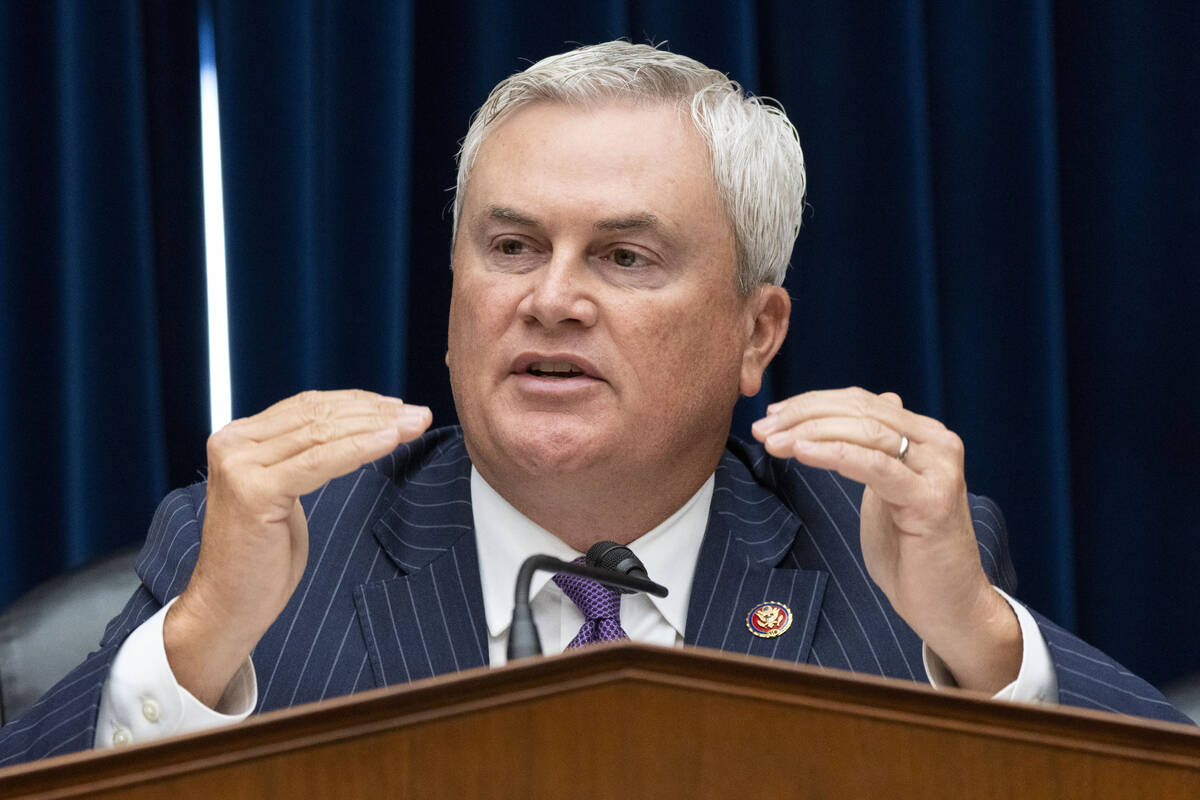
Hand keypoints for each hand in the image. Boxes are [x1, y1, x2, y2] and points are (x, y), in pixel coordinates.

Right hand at [165, 390, 431, 706]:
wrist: (227, 606)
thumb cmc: (261, 556)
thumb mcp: (283, 493)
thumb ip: (299, 457)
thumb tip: (348, 429)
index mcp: (238, 438)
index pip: (307, 406)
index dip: (357, 402)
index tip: (398, 406)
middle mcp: (233, 443)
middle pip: (318, 416)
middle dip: (375, 412)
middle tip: (418, 414)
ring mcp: (240, 466)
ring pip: (322, 434)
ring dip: (376, 426)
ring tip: (414, 424)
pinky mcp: (254, 492)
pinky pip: (319, 463)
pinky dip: (359, 449)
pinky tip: (390, 441)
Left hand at [751, 387, 1019, 692]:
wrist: (948, 606)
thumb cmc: (911, 554)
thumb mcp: (884, 492)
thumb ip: (875, 451)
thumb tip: (880, 402)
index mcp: (925, 437)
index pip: (861, 403)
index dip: (812, 403)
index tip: (772, 414)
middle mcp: (938, 444)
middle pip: (860, 411)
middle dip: (803, 415)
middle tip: (762, 428)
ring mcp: (938, 469)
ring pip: (865, 433)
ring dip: (810, 432)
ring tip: (772, 441)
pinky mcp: (931, 499)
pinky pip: (874, 466)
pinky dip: (834, 454)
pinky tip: (801, 452)